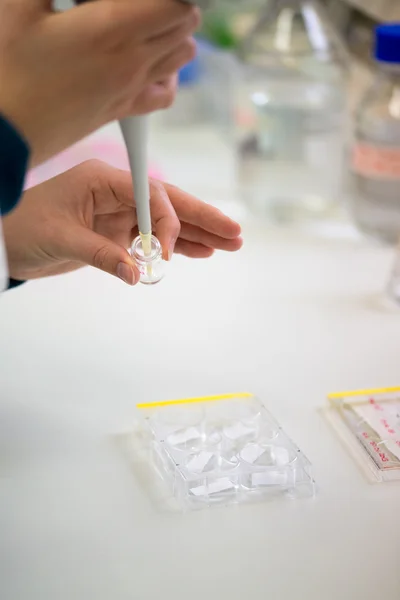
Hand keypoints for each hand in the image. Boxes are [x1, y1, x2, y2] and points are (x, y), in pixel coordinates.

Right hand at [0, 0, 198, 164]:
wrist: (9, 131)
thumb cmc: (10, 69)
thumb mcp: (25, 5)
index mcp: (114, 30)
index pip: (177, 4)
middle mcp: (133, 61)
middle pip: (185, 25)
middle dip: (172, 4)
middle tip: (137, 2)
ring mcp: (132, 88)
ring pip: (182, 56)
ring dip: (173, 34)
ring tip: (144, 23)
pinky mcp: (124, 108)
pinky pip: (165, 94)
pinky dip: (166, 75)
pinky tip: (146, 63)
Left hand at [2, 160, 242, 284]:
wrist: (7, 242)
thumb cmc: (26, 230)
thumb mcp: (60, 240)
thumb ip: (101, 255)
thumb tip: (138, 275)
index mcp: (102, 182)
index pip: (150, 193)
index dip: (168, 220)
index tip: (169, 251)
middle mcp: (116, 194)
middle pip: (168, 204)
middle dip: (202, 219)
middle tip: (234, 234)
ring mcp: (118, 214)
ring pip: (165, 222)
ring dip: (196, 234)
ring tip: (228, 245)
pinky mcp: (116, 233)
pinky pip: (152, 239)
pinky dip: (175, 246)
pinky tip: (200, 252)